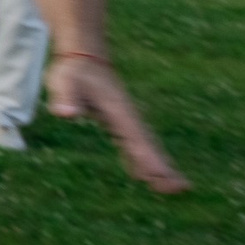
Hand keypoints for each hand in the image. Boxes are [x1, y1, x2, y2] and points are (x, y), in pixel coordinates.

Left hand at [45, 55, 188, 193]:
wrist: (84, 56)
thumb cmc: (73, 71)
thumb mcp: (64, 82)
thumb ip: (66, 98)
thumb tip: (66, 115)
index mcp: (118, 110)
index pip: (136, 138)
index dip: (148, 157)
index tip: (161, 174)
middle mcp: (127, 117)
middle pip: (149, 145)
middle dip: (163, 167)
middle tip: (180, 188)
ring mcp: (125, 120)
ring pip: (145, 147)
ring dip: (158, 167)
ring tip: (172, 188)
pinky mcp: (118, 122)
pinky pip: (134, 145)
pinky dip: (141, 160)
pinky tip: (145, 176)